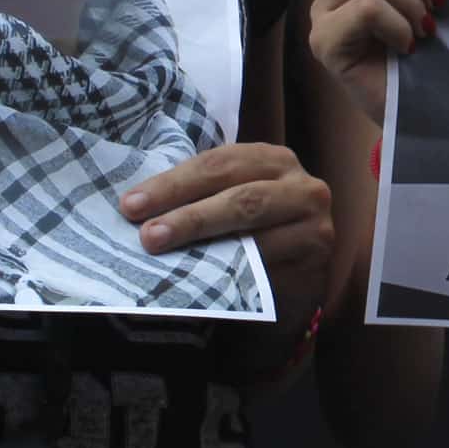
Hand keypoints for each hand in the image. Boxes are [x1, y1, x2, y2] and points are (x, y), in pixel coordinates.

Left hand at [118, 143, 334, 321]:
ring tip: (163, 246)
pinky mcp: (317, 255)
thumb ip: (199, 200)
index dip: (172, 183)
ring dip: (203, 235)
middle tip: (146, 233)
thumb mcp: (229, 206)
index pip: (217, 163)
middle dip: (187, 211)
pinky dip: (231, 268)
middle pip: (238, 192)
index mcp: (270, 160)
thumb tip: (136, 210)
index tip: (130, 204)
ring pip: (253, 224)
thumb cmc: (251, 240)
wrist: (292, 287)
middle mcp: (300, 183)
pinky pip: (269, 261)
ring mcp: (315, 219)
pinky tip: (201, 274)